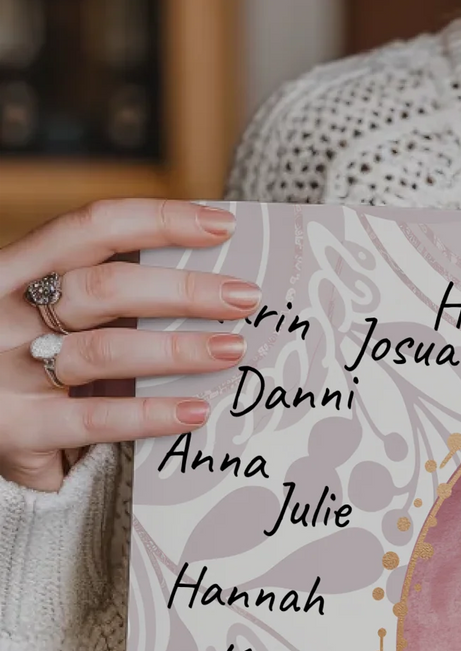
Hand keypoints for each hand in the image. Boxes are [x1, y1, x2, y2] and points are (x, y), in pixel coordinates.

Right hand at [0, 199, 258, 491]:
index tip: (221, 225)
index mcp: (16, 270)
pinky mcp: (16, 429)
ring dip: (179, 349)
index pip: (91, 228)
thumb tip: (213, 284)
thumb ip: (110, 298)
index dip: (158, 221)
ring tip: (233, 350)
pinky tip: (196, 411)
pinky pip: (95, 418)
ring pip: (105, 351)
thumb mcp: (55, 315)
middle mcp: (4, 313)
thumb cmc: (31, 362)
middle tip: (246, 298)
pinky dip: (151, 413)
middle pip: (104, 288)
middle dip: (183, 290)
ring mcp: (6, 371)